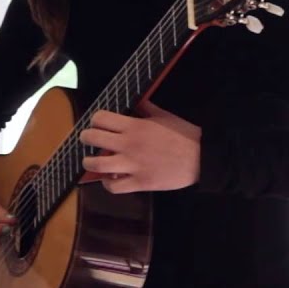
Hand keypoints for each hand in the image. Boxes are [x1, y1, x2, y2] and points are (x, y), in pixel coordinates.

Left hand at [79, 101, 201, 193]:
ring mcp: (133, 165)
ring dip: (89, 162)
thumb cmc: (184, 135)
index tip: (98, 124)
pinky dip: (108, 183)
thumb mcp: (165, 116)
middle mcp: (128, 144)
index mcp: (134, 126)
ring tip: (92, 162)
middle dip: (86, 138)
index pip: (100, 118)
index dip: (95, 120)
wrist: (203, 158)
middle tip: (89, 140)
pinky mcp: (140, 183)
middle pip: (92, 138)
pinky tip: (110, 179)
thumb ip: (146, 108)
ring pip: (96, 164)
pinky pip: (114, 187)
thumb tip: (137, 101)